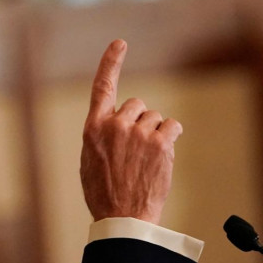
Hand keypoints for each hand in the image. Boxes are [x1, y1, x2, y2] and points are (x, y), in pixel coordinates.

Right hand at [80, 40, 182, 223]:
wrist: (123, 218)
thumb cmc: (105, 195)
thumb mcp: (90, 161)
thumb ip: (101, 136)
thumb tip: (114, 124)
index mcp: (93, 128)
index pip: (102, 87)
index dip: (110, 62)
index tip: (120, 43)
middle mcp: (115, 125)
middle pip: (136, 105)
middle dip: (140, 121)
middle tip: (136, 151)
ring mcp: (138, 133)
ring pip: (155, 118)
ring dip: (156, 134)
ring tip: (147, 161)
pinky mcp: (160, 142)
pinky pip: (172, 126)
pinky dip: (171, 137)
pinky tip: (163, 156)